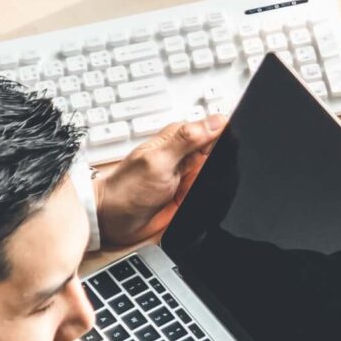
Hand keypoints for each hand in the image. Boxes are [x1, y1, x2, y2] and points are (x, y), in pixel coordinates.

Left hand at [95, 116, 222, 247]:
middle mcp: (187, 155)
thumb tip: (217, 120)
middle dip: (225, 164)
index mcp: (180, 138)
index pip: (216, 127)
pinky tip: (200, 202)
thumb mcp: (158, 160)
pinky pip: (212, 192)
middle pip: (223, 152)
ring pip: (221, 174)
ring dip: (218, 182)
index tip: (229, 148)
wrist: (111, 221)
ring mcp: (190, 176)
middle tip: (201, 177)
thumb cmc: (126, 189)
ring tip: (193, 191)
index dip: (228, 135)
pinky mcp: (192, 195)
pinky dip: (213, 197)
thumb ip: (188, 139)